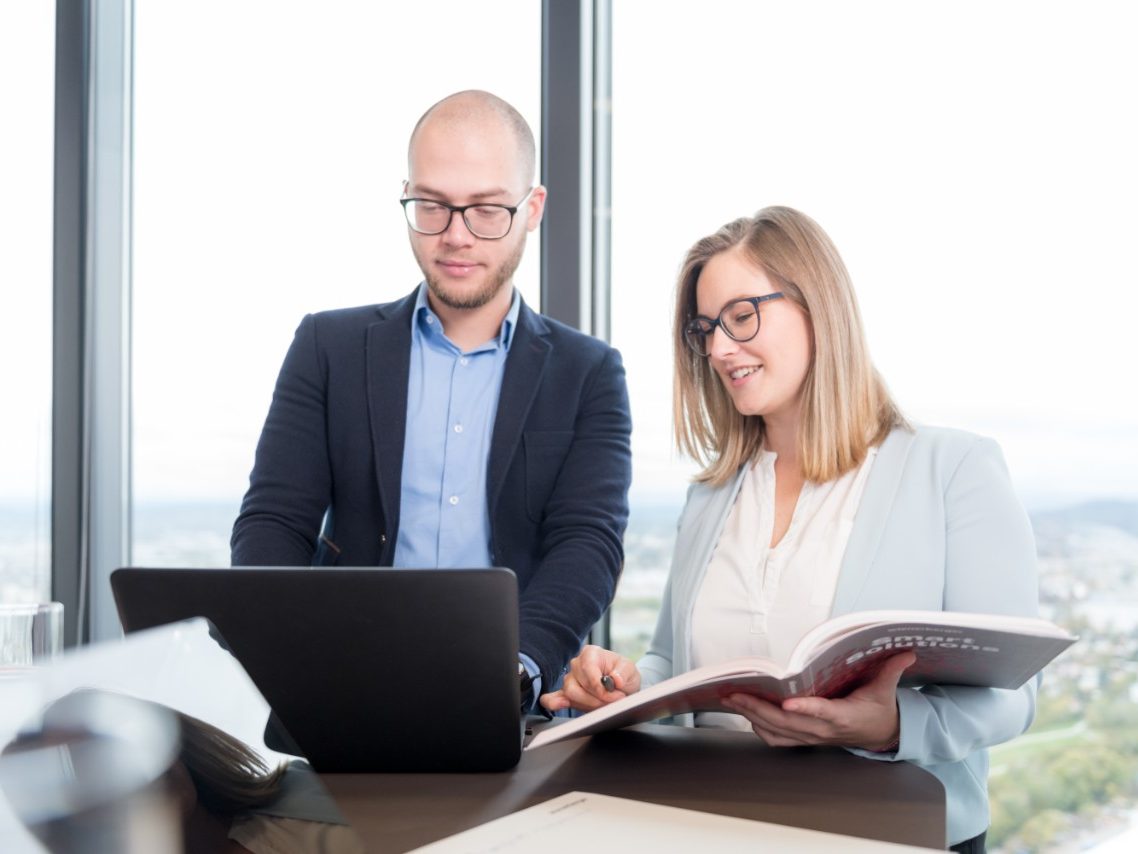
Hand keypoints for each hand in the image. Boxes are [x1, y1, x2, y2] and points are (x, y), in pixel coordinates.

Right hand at [539, 644, 641, 712]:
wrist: (622, 686)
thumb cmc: (623, 674)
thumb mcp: (630, 670)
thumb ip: (624, 673)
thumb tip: (615, 679)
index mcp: (591, 653)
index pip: (587, 668)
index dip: (598, 685)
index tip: (611, 694)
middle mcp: (577, 664)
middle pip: (578, 683)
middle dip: (596, 698)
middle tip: (613, 701)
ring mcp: (570, 679)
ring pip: (570, 693)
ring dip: (588, 703)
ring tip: (604, 704)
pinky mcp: (567, 694)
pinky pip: (554, 697)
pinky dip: (554, 701)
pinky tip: (558, 705)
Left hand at [721, 651, 915, 750]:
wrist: (881, 736)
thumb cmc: (878, 709)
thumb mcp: (886, 688)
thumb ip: (892, 669)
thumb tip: (907, 651)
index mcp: (844, 717)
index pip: (823, 713)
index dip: (806, 709)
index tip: (787, 701)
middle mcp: (824, 731)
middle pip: (787, 723)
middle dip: (758, 708)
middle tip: (734, 692)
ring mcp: (812, 737)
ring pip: (776, 731)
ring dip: (751, 716)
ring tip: (730, 699)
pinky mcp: (805, 740)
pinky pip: (776, 738)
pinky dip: (758, 727)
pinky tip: (744, 712)